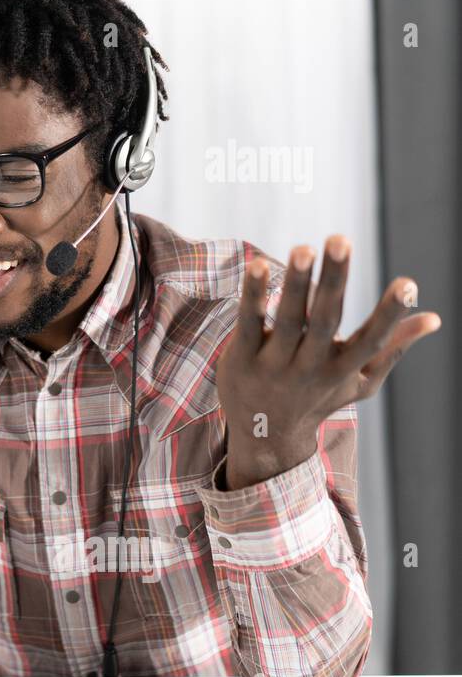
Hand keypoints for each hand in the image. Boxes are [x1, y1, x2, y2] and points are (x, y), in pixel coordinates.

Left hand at [217, 235, 440, 489]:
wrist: (263, 437)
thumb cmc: (318, 399)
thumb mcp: (359, 381)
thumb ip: (393, 348)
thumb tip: (435, 318)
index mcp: (343, 368)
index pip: (371, 340)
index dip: (391, 315)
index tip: (408, 284)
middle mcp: (310, 367)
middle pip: (325, 320)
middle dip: (333, 280)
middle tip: (340, 240)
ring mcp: (275, 364)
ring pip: (287, 320)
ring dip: (295, 283)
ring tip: (303, 248)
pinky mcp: (242, 359)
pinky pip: (249, 324)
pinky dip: (253, 297)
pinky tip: (257, 266)